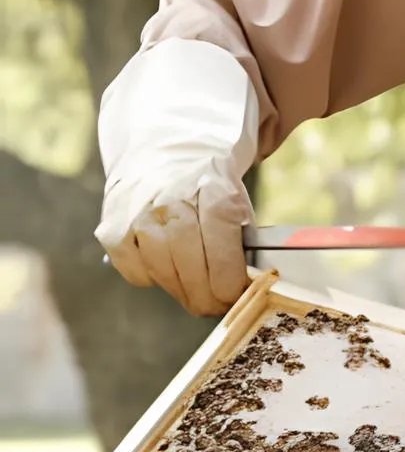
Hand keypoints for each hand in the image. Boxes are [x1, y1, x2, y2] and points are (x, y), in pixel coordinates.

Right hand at [97, 155, 250, 315]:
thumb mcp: (236, 201)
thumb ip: (243, 244)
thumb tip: (245, 291)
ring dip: (182, 289)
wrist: (164, 146)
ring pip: (163, 275)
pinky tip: (163, 262)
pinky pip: (136, 273)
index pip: (221, 254)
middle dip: (208, 298)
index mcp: (212, 191)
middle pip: (190, 271)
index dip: (230, 284)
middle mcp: (170, 201)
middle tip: (216, 305)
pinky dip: (152, 277)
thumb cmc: (207, 186)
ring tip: (194, 285)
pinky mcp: (112, 228)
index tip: (235, 296)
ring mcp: (137, 214)